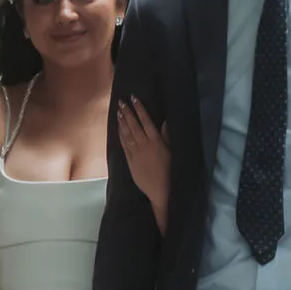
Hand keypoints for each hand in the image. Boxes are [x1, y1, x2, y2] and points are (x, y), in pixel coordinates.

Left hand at [116, 97, 171, 233]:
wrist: (161, 190)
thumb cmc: (170, 171)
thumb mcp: (171, 151)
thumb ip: (166, 135)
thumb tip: (165, 121)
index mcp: (156, 141)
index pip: (146, 121)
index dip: (140, 109)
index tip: (134, 98)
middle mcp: (145, 145)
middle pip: (134, 125)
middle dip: (127, 112)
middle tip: (121, 102)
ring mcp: (136, 153)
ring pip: (127, 134)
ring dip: (122, 122)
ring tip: (118, 111)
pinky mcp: (130, 161)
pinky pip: (124, 145)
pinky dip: (121, 135)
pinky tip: (119, 128)